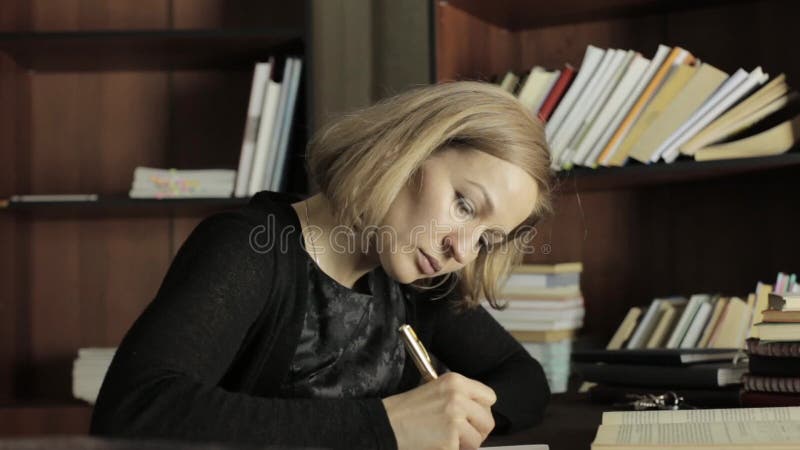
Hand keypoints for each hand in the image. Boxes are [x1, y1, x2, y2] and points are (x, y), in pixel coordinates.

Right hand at [381, 372, 495, 449]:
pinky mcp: (450, 438)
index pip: (489, 397)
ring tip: (445, 439)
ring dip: (464, 445)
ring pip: (477, 440)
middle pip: (488, 421)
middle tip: (460, 434)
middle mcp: (458, 397)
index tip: (472, 417)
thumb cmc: (406, 410)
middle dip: (476, 431)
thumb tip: (478, 411)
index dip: (482, 411)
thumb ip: (459, 396)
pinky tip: (436, 443)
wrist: (386, 424)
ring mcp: (455, 418)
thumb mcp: (434, 389)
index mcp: (455, 381)